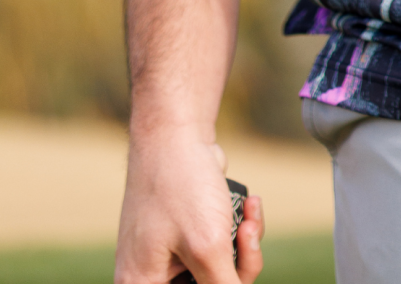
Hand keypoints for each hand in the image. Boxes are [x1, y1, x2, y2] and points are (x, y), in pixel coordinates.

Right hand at [115, 125, 263, 282]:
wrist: (176, 130)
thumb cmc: (183, 186)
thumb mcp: (208, 246)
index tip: (228, 262)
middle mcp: (151, 275)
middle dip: (240, 264)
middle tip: (248, 234)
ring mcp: (169, 252)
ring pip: (220, 269)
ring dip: (244, 243)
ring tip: (250, 212)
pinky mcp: (186, 232)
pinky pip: (219, 246)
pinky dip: (237, 228)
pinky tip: (249, 203)